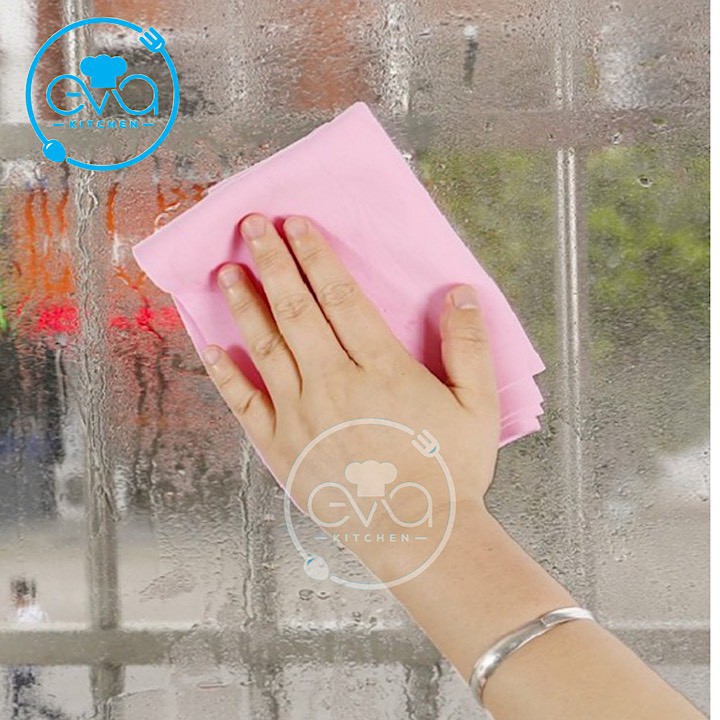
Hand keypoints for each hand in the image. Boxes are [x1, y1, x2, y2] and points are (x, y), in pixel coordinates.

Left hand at [201, 213, 499, 547]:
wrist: (418, 535)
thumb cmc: (450, 471)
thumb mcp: (477, 406)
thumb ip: (470, 345)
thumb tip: (461, 292)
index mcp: (380, 369)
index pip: (339, 297)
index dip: (316, 256)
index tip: (296, 225)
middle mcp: (333, 384)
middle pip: (296, 311)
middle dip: (272, 263)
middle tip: (251, 227)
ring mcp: (300, 417)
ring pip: (265, 348)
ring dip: (244, 305)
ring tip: (226, 272)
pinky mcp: (282, 448)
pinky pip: (245, 404)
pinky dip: (224, 374)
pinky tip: (210, 347)